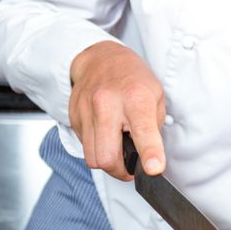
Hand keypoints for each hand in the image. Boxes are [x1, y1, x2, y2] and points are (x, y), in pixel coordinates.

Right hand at [68, 41, 165, 179]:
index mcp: (135, 99)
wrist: (100, 58)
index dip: (150, 154)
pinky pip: (84, 146)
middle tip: (131, 166)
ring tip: (118, 149)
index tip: (154, 169)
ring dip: (107, 162)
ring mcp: (87, 111)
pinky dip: (96, 148)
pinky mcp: (74, 118)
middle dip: (121, 171)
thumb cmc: (133, 78)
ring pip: (92, 158)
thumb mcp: (156, 96)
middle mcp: (107, 105)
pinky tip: (105, 134)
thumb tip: (150, 157)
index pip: (143, 132)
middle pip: (107, 157)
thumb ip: (154, 127)